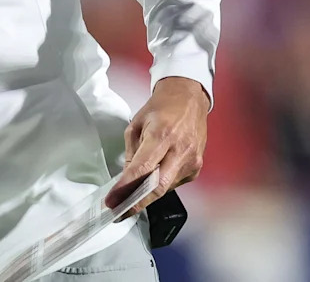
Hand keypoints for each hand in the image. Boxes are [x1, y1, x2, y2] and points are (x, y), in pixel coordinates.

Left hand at [104, 76, 208, 218]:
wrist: (188, 99)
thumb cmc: (160, 109)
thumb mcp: (136, 124)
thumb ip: (131, 153)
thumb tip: (126, 178)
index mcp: (162, 135)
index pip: (141, 169)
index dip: (126, 188)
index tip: (112, 200)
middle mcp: (180, 150)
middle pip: (158, 186)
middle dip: (137, 202)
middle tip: (120, 212)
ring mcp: (192, 160)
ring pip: (166, 187)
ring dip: (147, 194)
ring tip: (130, 196)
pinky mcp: (197, 167)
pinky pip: (175, 182)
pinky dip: (160, 184)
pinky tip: (152, 179)